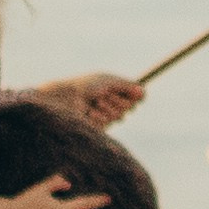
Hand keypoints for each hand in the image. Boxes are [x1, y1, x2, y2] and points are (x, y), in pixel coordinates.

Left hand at [31, 71, 145, 129]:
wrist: (64, 99)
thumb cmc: (84, 86)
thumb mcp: (107, 81)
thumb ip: (127, 86)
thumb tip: (144, 92)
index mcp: (112, 91)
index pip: (132, 97)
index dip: (132, 95)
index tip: (127, 92)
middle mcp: (109, 104)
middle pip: (129, 107)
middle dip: (118, 100)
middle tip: (103, 96)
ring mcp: (104, 117)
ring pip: (120, 116)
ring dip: (107, 107)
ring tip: (93, 103)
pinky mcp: (98, 128)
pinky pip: (109, 123)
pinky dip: (100, 116)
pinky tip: (89, 113)